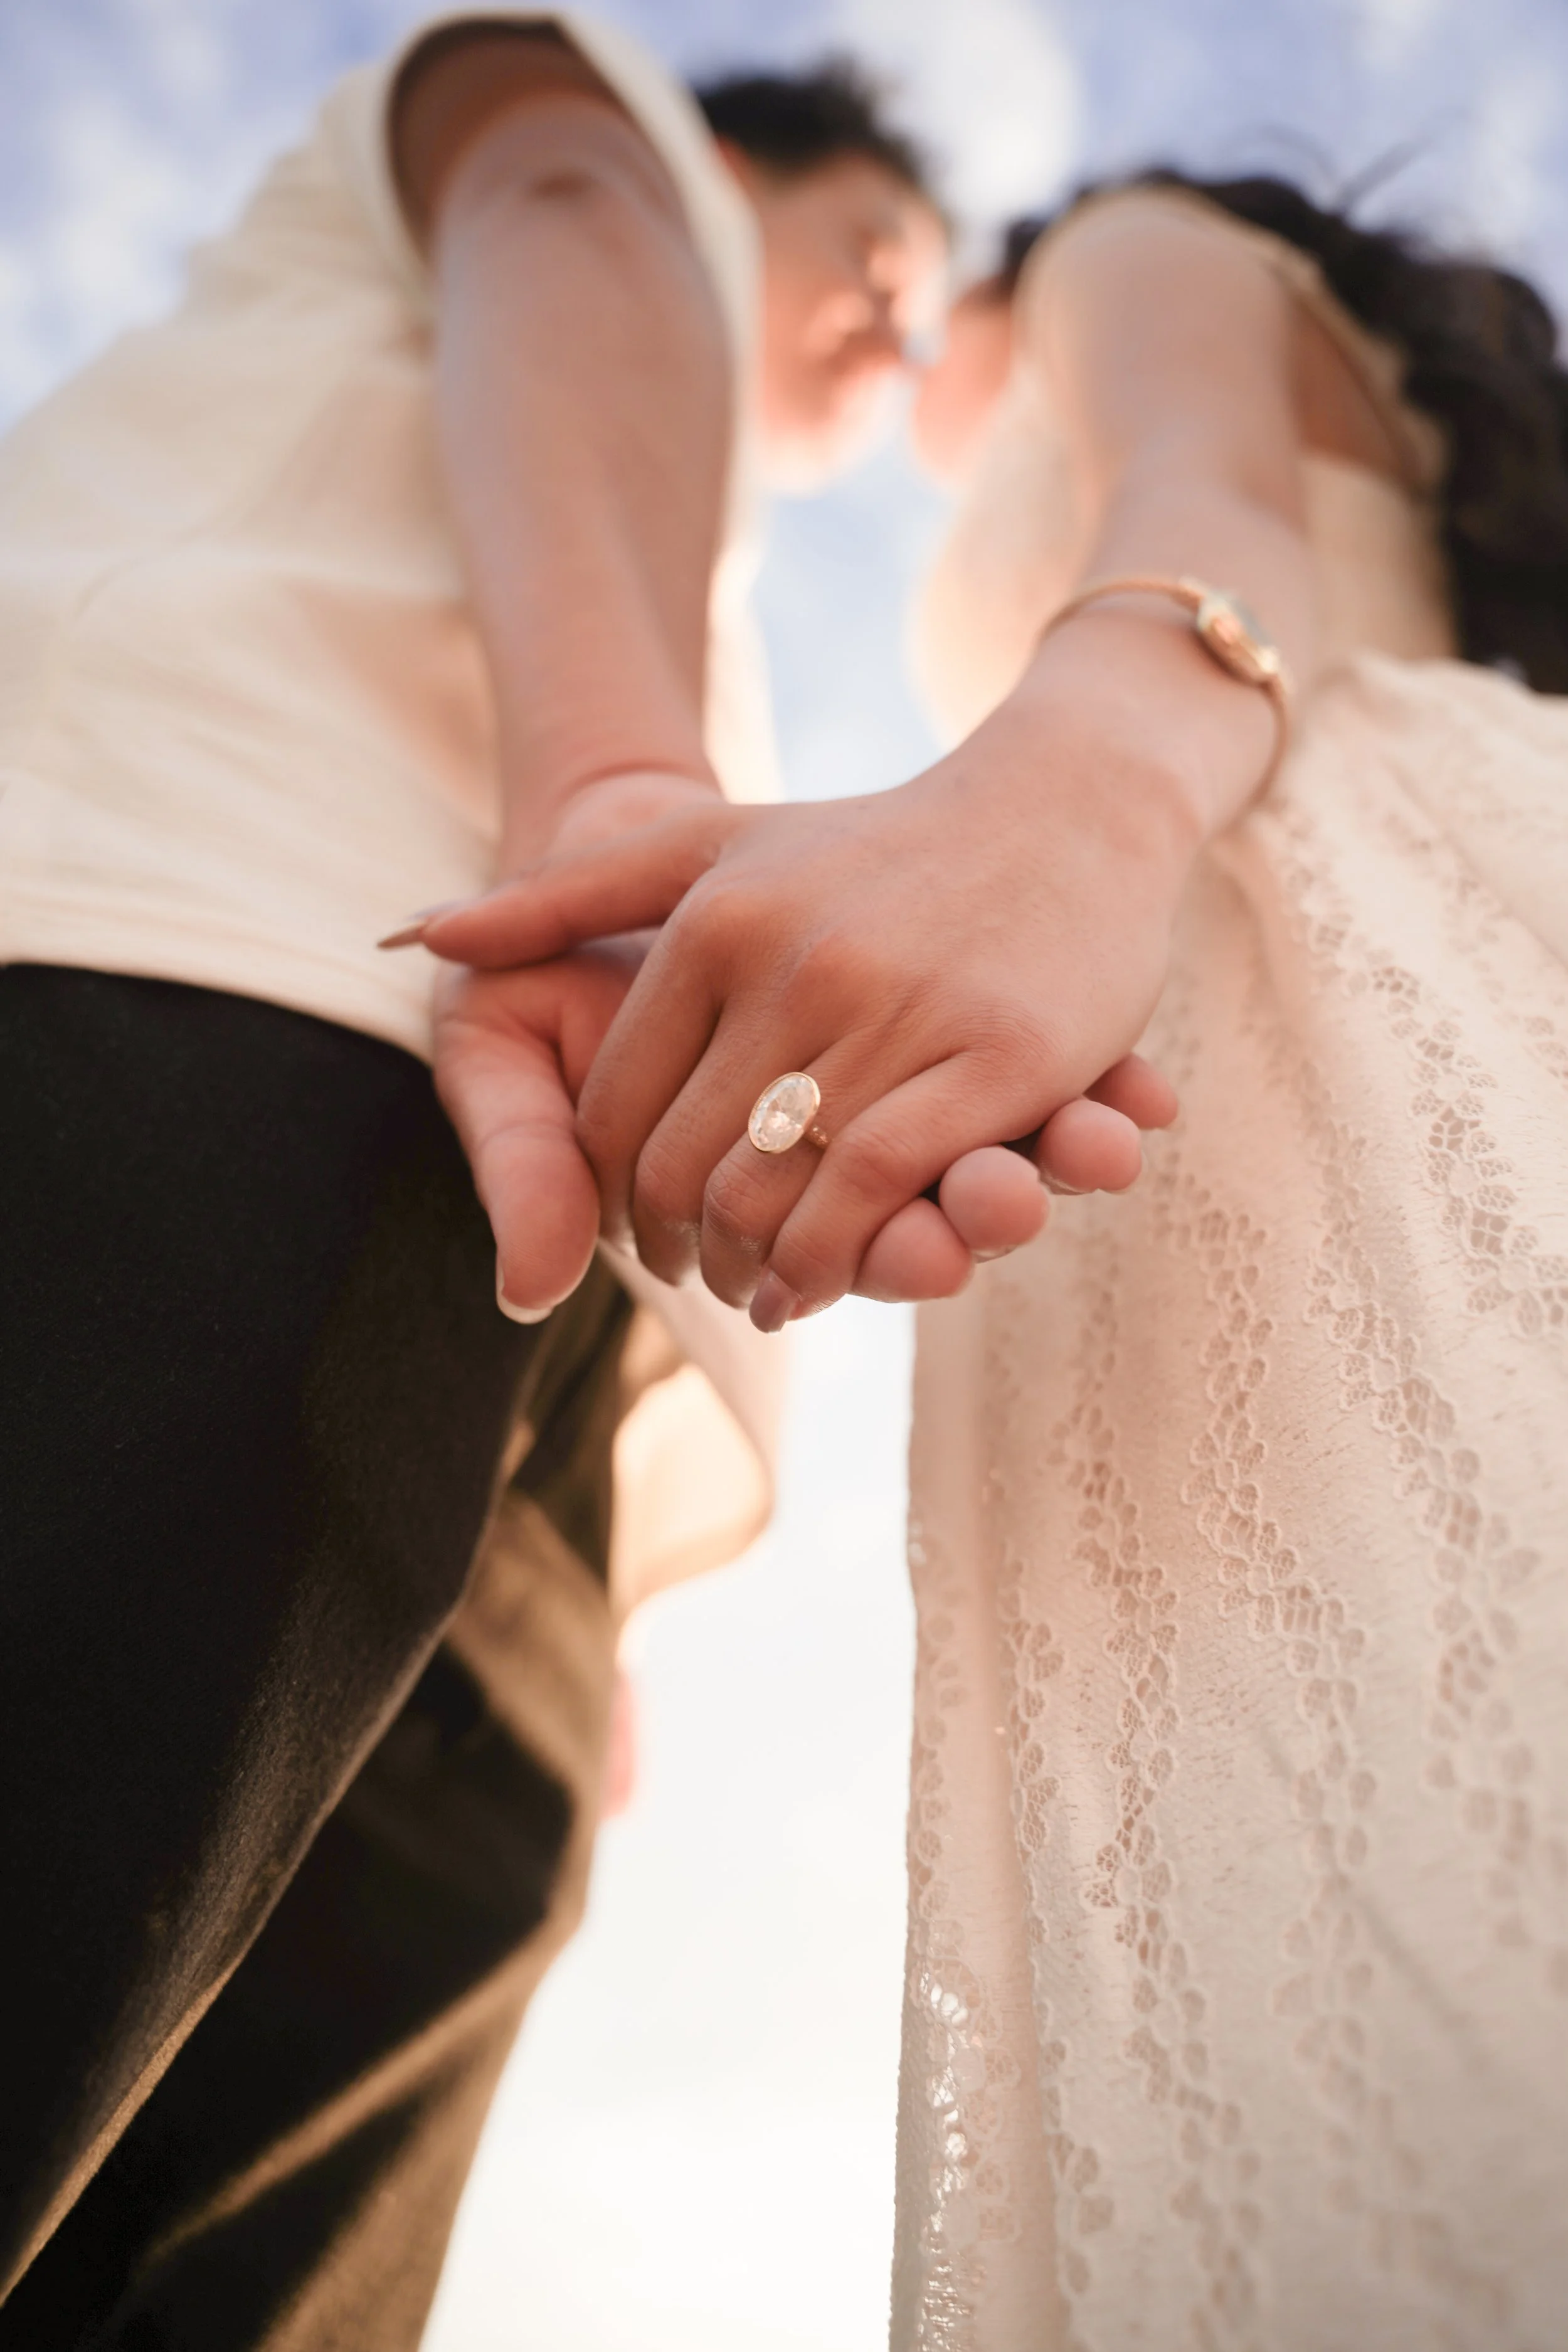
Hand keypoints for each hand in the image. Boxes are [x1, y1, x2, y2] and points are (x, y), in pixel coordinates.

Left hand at [416, 704, 1194, 1324]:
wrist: (1066, 805)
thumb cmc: (872, 846)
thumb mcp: (710, 844)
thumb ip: (562, 896)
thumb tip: (410, 937)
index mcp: (714, 917)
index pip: (614, 1107)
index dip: (609, 1194)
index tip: (636, 1229)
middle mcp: (794, 958)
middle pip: (681, 1167)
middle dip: (676, 1248)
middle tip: (693, 1277)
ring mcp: (897, 1007)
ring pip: (772, 1194)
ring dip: (750, 1271)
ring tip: (753, 1293)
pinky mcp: (997, 1057)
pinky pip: (875, 1191)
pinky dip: (831, 1261)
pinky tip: (817, 1283)